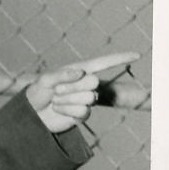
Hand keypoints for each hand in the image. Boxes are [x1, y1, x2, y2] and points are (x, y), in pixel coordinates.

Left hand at [25, 52, 139, 132]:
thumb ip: (62, 74)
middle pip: (93, 82)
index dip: (120, 58)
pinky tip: (58, 110)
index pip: (103, 63)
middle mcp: (86, 84)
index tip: (137, 55)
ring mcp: (86, 99)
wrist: (31, 113)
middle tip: (56, 91)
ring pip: (89, 98)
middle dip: (72, 87)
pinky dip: (67, 111)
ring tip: (56, 100)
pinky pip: (83, 112)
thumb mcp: (44, 80)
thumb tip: (81, 73)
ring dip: (68, 100)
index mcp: (79, 70)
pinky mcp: (82, 114)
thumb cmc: (36, 92)